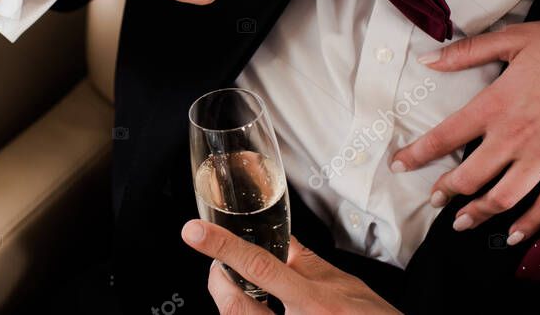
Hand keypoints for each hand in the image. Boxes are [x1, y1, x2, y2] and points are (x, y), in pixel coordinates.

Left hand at [181, 220, 400, 313]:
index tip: (193, 232)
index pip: (259, 266)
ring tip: (240, 290)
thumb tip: (281, 242)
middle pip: (234, 307)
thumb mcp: (346, 287)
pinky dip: (253, 311)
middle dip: (219, 285)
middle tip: (221, 270)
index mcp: (317, 302)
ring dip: (234, 303)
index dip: (221, 247)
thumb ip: (308, 264)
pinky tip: (258, 306)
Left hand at [391, 19, 539, 243]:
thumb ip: (466, 53)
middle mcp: (516, 136)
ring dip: (480, 213)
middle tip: (434, 200)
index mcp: (496, 105)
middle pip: (471, 175)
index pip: (445, 136)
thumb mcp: (512, 40)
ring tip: (463, 222)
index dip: (417, 155)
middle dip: (447, 192)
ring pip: (504, 196)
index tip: (398, 166)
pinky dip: (530, 223)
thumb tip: (427, 59)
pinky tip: (514, 233)